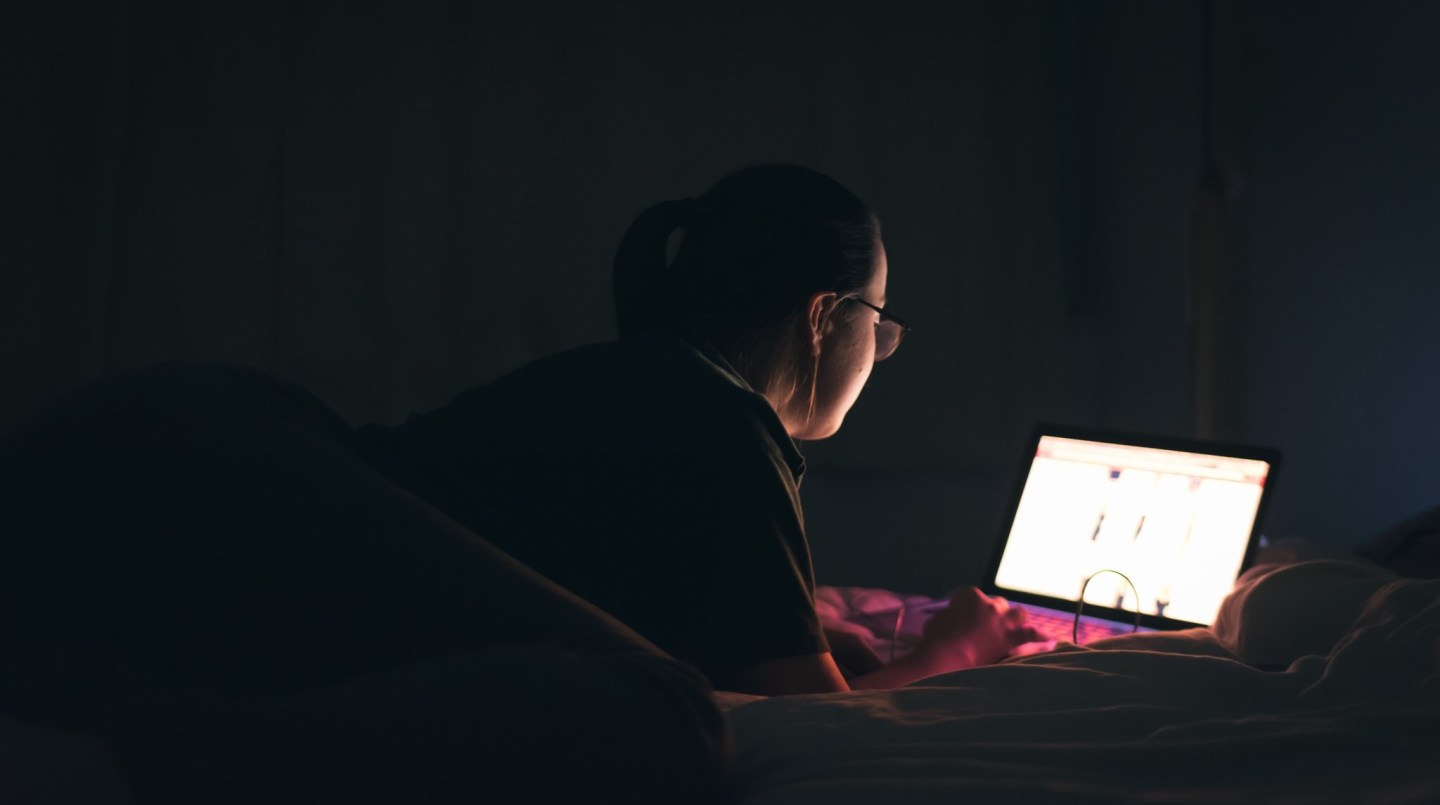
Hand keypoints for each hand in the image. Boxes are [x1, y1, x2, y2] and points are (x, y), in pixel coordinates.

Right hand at [914, 588, 1043, 669]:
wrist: (945, 656)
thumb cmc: (935, 639)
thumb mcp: (935, 622)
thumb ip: (947, 618)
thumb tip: (949, 621)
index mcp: (970, 596)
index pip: (973, 597)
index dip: (970, 607)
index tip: (965, 616)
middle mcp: (990, 605)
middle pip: (998, 604)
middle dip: (995, 612)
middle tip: (990, 623)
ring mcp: (1002, 621)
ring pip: (1018, 614)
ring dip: (1017, 618)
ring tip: (1018, 624)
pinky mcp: (1010, 639)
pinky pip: (1032, 636)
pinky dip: (1041, 638)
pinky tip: (1051, 640)